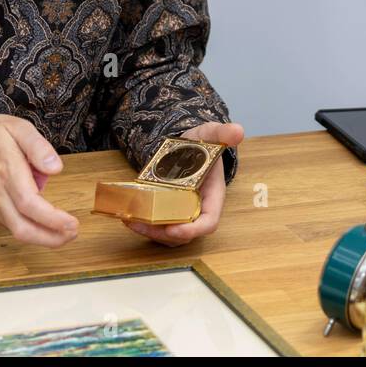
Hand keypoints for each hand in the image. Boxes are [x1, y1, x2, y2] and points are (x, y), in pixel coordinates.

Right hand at [0, 110, 79, 247]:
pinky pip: (10, 225)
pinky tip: (44, 222)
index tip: (73, 223)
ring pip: (16, 231)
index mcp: (7, 172)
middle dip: (51, 238)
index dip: (53, 219)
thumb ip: (37, 146)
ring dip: (43, 237)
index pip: (30, 204)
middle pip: (23, 228)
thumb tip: (56, 168)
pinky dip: (30, 229)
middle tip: (73, 234)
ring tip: (65, 231)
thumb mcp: (15, 127)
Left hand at [124, 121, 243, 246]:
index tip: (174, 229)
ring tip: (132, 222)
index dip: (194, 230)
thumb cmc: (202, 143)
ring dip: (150, 233)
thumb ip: (222, 132)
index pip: (209, 222)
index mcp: (213, 196)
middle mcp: (199, 209)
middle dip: (164, 234)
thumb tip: (237, 131)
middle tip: (142, 225)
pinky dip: (144, 227)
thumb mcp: (210, 133)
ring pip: (169, 235)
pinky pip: (159, 228)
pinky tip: (128, 218)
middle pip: (185, 233)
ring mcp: (183, 213)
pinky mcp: (168, 212)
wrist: (188, 145)